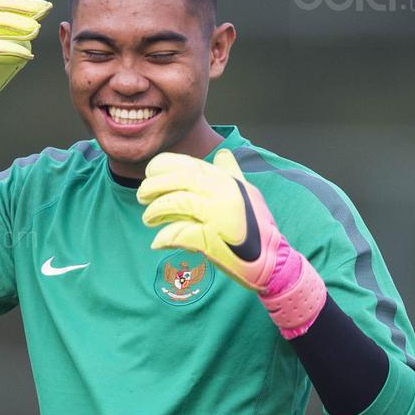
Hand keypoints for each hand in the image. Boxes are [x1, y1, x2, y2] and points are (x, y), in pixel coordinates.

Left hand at [136, 149, 283, 291]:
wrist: (273, 261)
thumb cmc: (257, 227)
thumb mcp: (248, 194)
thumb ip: (232, 173)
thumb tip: (223, 153)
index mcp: (227, 181)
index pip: (189, 164)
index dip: (163, 166)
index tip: (150, 173)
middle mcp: (223, 194)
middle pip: (179, 180)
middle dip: (154, 185)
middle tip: (142, 196)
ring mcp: (218, 216)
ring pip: (176, 203)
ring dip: (156, 210)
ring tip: (148, 219)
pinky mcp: (213, 240)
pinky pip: (179, 233)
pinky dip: (164, 237)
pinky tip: (157, 242)